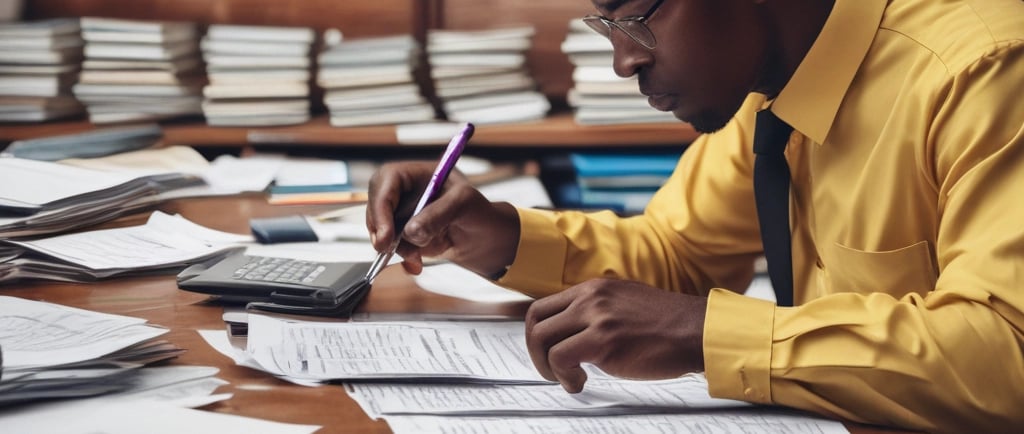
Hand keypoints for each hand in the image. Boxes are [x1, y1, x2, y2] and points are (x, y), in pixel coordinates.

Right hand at [366, 161, 519, 276]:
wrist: (483, 237)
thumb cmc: (477, 210)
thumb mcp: (465, 204)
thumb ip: (439, 214)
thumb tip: (410, 232)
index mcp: (414, 173)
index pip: (386, 180)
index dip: (380, 206)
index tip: (386, 234)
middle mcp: (402, 191)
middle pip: (376, 206)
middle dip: (382, 231)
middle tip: (388, 249)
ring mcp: (400, 214)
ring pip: (381, 231)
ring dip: (397, 249)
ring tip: (419, 258)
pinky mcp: (401, 235)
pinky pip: (390, 248)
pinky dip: (402, 259)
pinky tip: (417, 265)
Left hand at [525, 279, 706, 392]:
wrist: (697, 331)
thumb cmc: (668, 324)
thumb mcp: (626, 302)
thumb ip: (598, 311)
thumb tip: (574, 332)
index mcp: (595, 288)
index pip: (546, 305)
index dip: (538, 332)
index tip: (544, 350)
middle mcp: (591, 298)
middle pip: (535, 319)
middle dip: (535, 350)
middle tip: (549, 369)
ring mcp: (597, 317)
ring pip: (542, 339)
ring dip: (547, 367)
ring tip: (567, 378)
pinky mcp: (604, 340)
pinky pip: (561, 358)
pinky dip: (564, 377)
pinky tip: (580, 382)